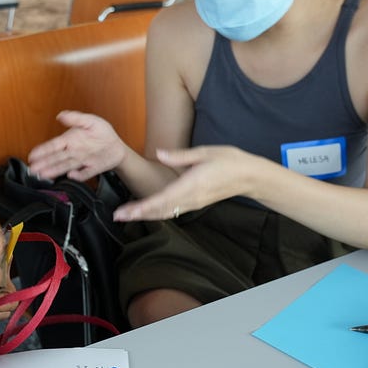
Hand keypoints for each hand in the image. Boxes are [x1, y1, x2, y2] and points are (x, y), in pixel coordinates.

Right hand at [27, 111, 125, 181]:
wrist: (117, 146)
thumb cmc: (102, 133)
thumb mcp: (90, 121)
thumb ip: (75, 118)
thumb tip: (60, 115)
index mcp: (70, 140)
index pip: (54, 145)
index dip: (43, 150)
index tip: (32, 155)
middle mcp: (73, 152)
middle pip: (56, 158)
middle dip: (44, 163)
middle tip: (32, 168)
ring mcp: (81, 161)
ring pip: (65, 166)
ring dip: (54, 170)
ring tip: (43, 174)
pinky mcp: (91, 169)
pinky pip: (84, 173)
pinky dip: (78, 175)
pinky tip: (71, 175)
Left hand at [113, 146, 253, 220]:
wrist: (249, 176)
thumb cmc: (228, 161)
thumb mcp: (205, 152)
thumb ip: (180, 155)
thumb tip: (160, 153)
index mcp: (192, 184)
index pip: (162, 199)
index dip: (143, 207)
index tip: (127, 211)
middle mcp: (191, 198)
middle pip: (160, 210)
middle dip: (138, 214)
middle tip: (117, 216)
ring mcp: (193, 203)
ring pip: (166, 212)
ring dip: (145, 215)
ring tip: (127, 215)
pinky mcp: (195, 203)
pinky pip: (173, 211)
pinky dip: (157, 212)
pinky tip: (146, 211)